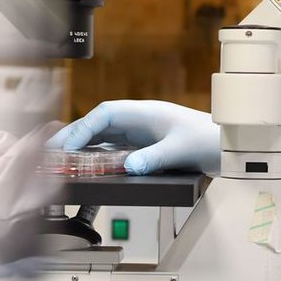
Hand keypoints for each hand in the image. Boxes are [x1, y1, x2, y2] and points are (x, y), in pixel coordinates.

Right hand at [46, 100, 219, 175]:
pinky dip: (98, 157)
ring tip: (61, 162)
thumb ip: (155, 158)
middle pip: (98, 125)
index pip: (104, 115)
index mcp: (144, 113)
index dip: (83, 128)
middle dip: (74, 136)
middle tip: (50, 153)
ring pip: (103, 137)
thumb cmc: (209, 140)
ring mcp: (141, 133)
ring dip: (83, 147)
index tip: (68, 146)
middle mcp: (139, 120)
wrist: (229, 144)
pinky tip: (87, 168)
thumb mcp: (181, 150)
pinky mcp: (145, 146)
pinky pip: (115, 149)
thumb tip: (130, 166)